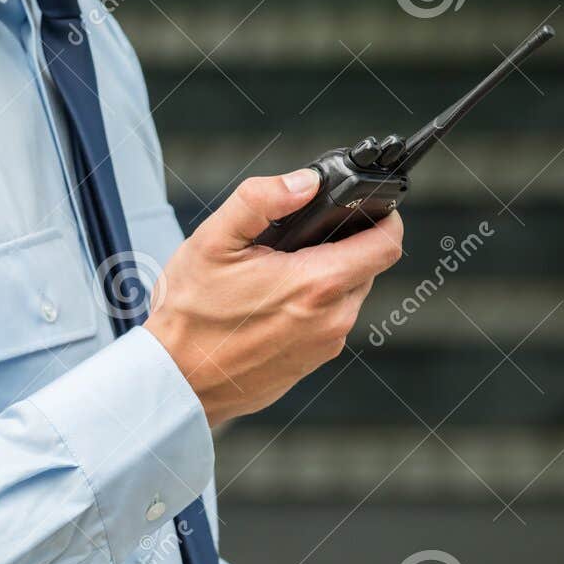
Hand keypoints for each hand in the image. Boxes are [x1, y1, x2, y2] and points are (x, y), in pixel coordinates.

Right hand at [145, 168, 403, 425]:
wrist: (176, 381)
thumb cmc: (189, 317)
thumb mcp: (213, 241)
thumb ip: (261, 200)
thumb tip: (305, 181)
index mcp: (317, 284)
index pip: (388, 243)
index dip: (384, 218)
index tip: (365, 209)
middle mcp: (332, 319)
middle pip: (366, 268)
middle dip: (341, 248)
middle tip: (296, 244)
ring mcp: (324, 346)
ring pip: (347, 297)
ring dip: (324, 280)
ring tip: (275, 277)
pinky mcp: (311, 364)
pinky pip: (327, 324)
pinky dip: (310, 309)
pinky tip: (269, 307)